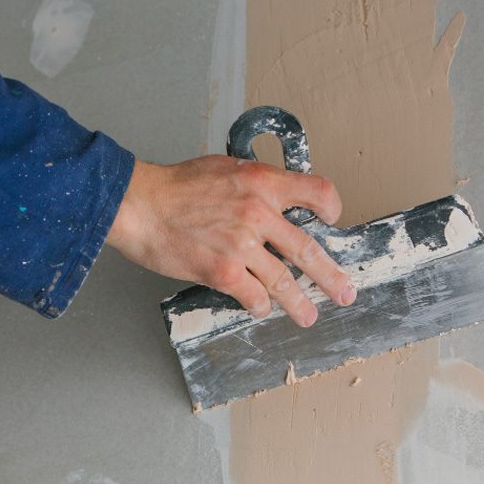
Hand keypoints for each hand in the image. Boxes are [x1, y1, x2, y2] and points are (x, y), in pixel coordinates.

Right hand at [106, 156, 355, 326]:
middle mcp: (258, 213)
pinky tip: (260, 308)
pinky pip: (254, 296)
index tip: (331, 220)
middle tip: (344, 292)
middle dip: (330, 277)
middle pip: (308, 249)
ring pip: (285, 281)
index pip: (316, 191)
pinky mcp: (223, 272)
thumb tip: (267, 200)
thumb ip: (250, 184)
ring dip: (299, 304)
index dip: (330, 208)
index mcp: (261, 182)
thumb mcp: (221, 168)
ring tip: (307, 315)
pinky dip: (260, 305)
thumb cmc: (172, 187)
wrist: (139, 205)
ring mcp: (242, 245)